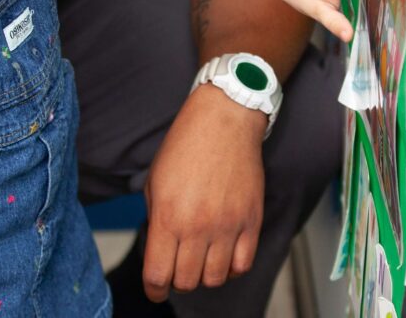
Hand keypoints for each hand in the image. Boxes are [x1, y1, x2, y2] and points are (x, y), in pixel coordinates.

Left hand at [142, 85, 265, 301]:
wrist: (224, 118)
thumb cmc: (185, 144)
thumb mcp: (155, 179)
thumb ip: (155, 219)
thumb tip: (161, 250)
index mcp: (168, 215)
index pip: (158, 275)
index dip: (154, 288)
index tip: (156, 287)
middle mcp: (197, 225)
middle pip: (186, 282)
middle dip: (177, 280)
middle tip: (177, 265)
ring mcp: (228, 224)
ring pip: (215, 279)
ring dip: (204, 275)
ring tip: (201, 258)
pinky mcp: (251, 220)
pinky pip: (243, 264)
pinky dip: (231, 267)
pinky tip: (224, 253)